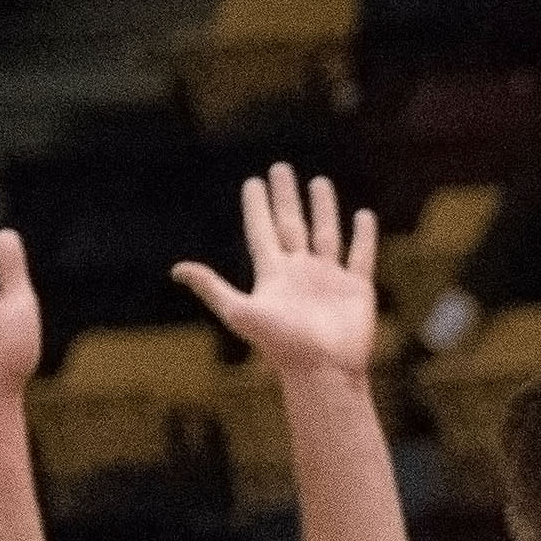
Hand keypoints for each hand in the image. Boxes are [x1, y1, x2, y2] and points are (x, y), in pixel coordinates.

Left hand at [172, 164, 382, 373]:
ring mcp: (329, 279)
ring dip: (323, 208)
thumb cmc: (282, 346)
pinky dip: (364, 236)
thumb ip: (212, 288)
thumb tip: (176, 269)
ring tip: (319, 181)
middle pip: (291, 224)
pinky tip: (363, 215)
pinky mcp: (357, 289)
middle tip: (280, 168)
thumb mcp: (240, 312)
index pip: (262, 231)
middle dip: (285, 197)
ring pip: (326, 234)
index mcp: (273, 275)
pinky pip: (361, 255)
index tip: (253, 182)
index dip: (256, 206)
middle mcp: (300, 272)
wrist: (323, 371)